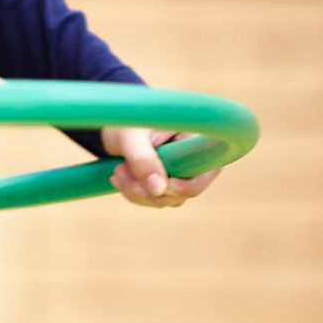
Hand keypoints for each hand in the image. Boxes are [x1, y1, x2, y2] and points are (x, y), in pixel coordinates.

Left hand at [100, 127, 221, 208]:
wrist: (113, 126)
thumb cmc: (126, 123)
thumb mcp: (130, 137)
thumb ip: (143, 160)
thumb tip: (159, 191)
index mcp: (195, 138)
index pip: (209, 169)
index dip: (189, 185)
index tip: (161, 186)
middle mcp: (194, 157)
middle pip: (186, 191)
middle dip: (151, 189)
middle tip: (120, 171)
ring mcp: (181, 172)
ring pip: (167, 198)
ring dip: (138, 192)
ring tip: (117, 171)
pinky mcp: (167, 182)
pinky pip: (155, 199)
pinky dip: (134, 193)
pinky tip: (119, 178)